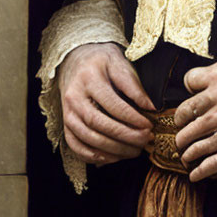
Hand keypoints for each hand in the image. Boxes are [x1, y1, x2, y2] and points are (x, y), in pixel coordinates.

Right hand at [59, 42, 153, 165]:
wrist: (75, 60)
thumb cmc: (101, 61)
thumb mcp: (118, 62)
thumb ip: (133, 84)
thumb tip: (150, 107)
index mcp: (89, 78)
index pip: (112, 103)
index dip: (131, 118)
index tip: (148, 125)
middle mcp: (74, 97)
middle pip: (98, 123)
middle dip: (124, 136)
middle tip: (145, 140)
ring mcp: (67, 113)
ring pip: (87, 138)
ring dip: (113, 149)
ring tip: (134, 151)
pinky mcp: (65, 125)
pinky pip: (76, 146)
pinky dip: (94, 156)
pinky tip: (113, 157)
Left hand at [174, 52, 216, 181]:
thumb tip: (204, 77)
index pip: (188, 83)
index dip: (187, 89)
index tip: (190, 98)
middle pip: (183, 118)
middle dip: (179, 127)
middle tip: (180, 133)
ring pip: (195, 144)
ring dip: (186, 151)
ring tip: (185, 155)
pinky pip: (215, 162)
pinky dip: (201, 171)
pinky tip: (195, 175)